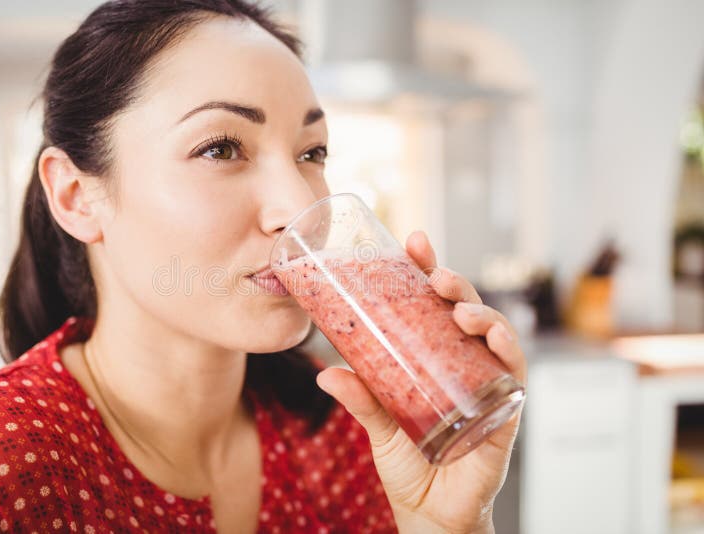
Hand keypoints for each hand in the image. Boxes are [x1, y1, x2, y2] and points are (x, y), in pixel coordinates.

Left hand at [315, 230, 526, 532]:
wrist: (432, 513)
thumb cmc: (409, 464)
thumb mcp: (379, 425)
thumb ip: (359, 399)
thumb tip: (324, 372)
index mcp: (431, 357)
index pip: (430, 304)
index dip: (426, 270)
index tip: (413, 242)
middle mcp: (462, 362)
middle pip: (463, 309)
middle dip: (453, 284)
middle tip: (435, 274)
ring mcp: (486, 381)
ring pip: (492, 332)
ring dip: (479, 312)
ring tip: (457, 309)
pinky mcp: (506, 408)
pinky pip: (514, 370)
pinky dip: (507, 347)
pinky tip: (493, 335)